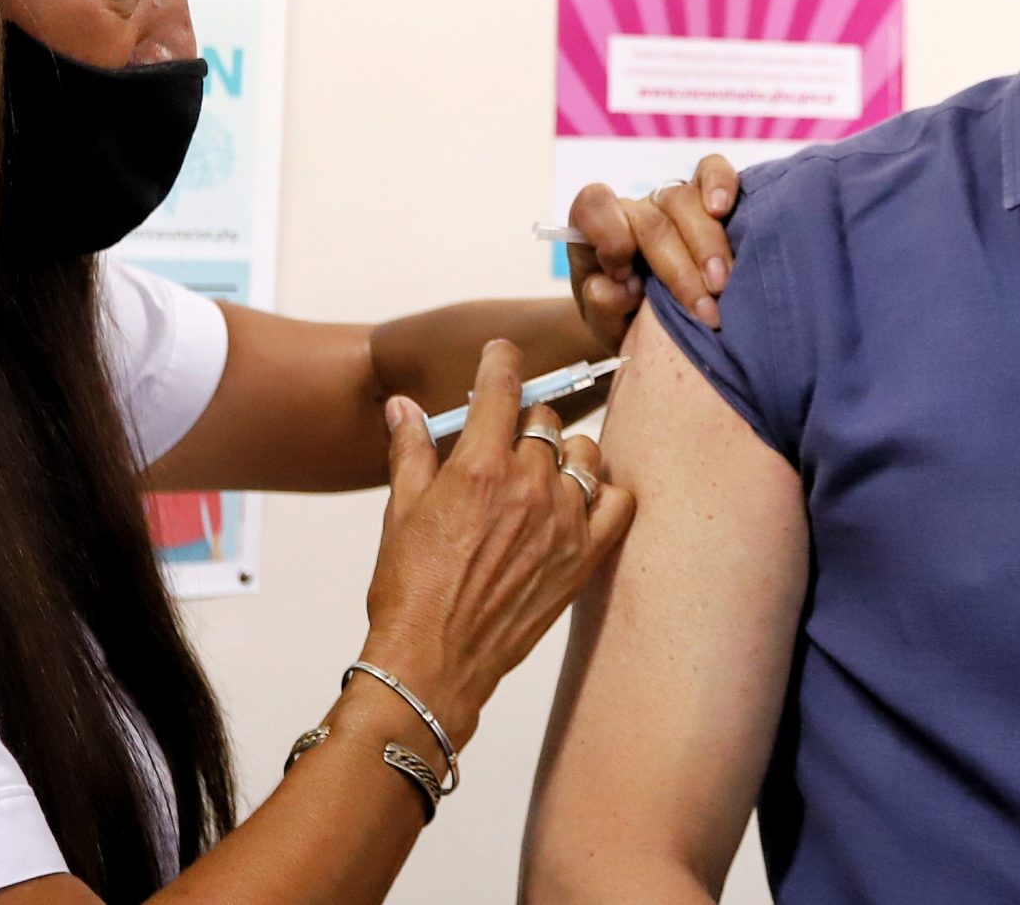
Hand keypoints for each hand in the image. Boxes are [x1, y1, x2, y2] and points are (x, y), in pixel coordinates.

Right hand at [360, 341, 633, 744]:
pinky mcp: (585, 558)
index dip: (502, 361)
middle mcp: (528, 486)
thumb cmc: (410, 591)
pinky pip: (618, 502)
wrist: (432, 664)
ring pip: (584, 454)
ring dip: (563, 455)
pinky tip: (578, 503)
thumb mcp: (400, 511)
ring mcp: (564, 522)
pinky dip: (604, 495)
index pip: (503, 386)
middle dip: (522, 422)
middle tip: (504, 444)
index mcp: (479, 467)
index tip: (502, 356)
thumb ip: (410, 449)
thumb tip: (402, 406)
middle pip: (544, 420)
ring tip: (539, 475)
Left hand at [566, 154, 739, 337]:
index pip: (593, 206)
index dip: (609, 235)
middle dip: (679, 268)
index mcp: (597, 232)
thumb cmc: (627, 318)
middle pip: (652, 219)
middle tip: (704, 311)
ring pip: (684, 199)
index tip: (624, 276)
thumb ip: (602, 309)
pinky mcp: (709, 198)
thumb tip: (612, 289)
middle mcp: (634, 210)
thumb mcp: (607, 324)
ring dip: (707, 246)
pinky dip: (720, 183)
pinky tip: (724, 208)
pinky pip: (712, 169)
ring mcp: (672, 200)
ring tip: (721, 286)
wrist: (657, 325)